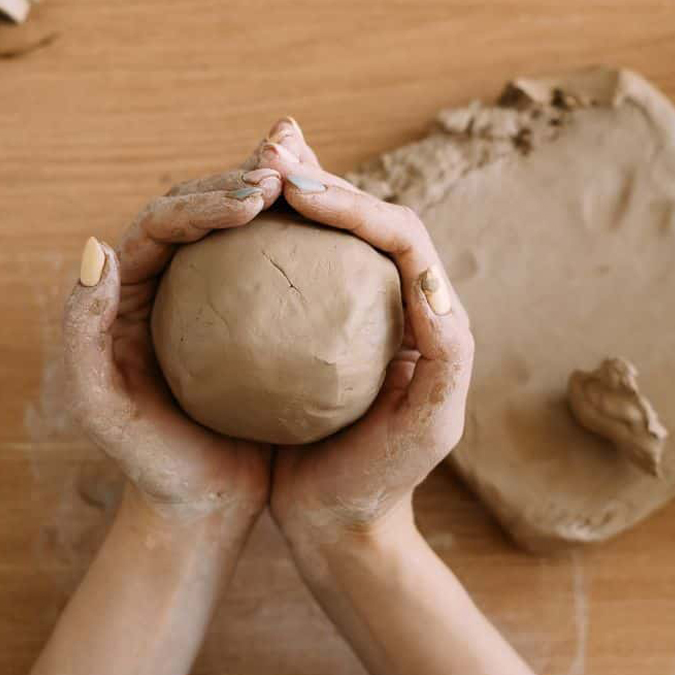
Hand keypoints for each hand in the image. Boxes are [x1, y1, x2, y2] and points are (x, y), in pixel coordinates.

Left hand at [62, 165, 283, 521]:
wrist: (199, 504)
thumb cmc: (150, 462)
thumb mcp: (103, 408)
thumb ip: (83, 334)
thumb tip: (96, 248)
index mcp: (128, 292)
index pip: (162, 223)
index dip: (205, 199)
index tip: (257, 199)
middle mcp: (165, 283)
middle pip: (200, 207)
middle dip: (240, 179)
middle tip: (288, 178)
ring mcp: (210, 298)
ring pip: (239, 229)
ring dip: (273, 199)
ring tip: (313, 189)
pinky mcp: (250, 320)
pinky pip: (274, 266)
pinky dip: (301, 242)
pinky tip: (338, 240)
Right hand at [252, 120, 474, 543]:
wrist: (341, 524)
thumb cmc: (382, 481)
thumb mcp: (428, 430)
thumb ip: (446, 354)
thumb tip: (430, 274)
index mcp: (430, 313)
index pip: (400, 234)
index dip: (354, 202)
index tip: (297, 192)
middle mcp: (394, 300)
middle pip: (365, 215)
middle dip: (320, 175)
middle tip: (271, 151)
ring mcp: (348, 312)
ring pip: (325, 230)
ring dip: (293, 189)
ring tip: (254, 163)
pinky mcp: (309, 328)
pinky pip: (290, 263)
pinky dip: (265, 231)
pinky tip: (228, 221)